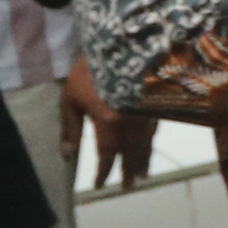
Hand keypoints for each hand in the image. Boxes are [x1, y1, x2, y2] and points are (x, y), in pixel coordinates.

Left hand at [61, 60, 152, 191]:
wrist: (124, 41)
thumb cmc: (91, 68)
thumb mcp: (71, 96)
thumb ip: (71, 127)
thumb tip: (68, 154)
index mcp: (109, 119)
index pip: (107, 154)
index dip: (103, 171)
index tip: (99, 184)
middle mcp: (132, 120)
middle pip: (132, 152)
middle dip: (128, 171)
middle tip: (128, 186)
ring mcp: (148, 111)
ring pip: (147, 142)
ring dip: (144, 160)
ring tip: (142, 174)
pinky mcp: (159, 102)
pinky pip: (155, 128)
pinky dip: (151, 142)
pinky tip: (149, 146)